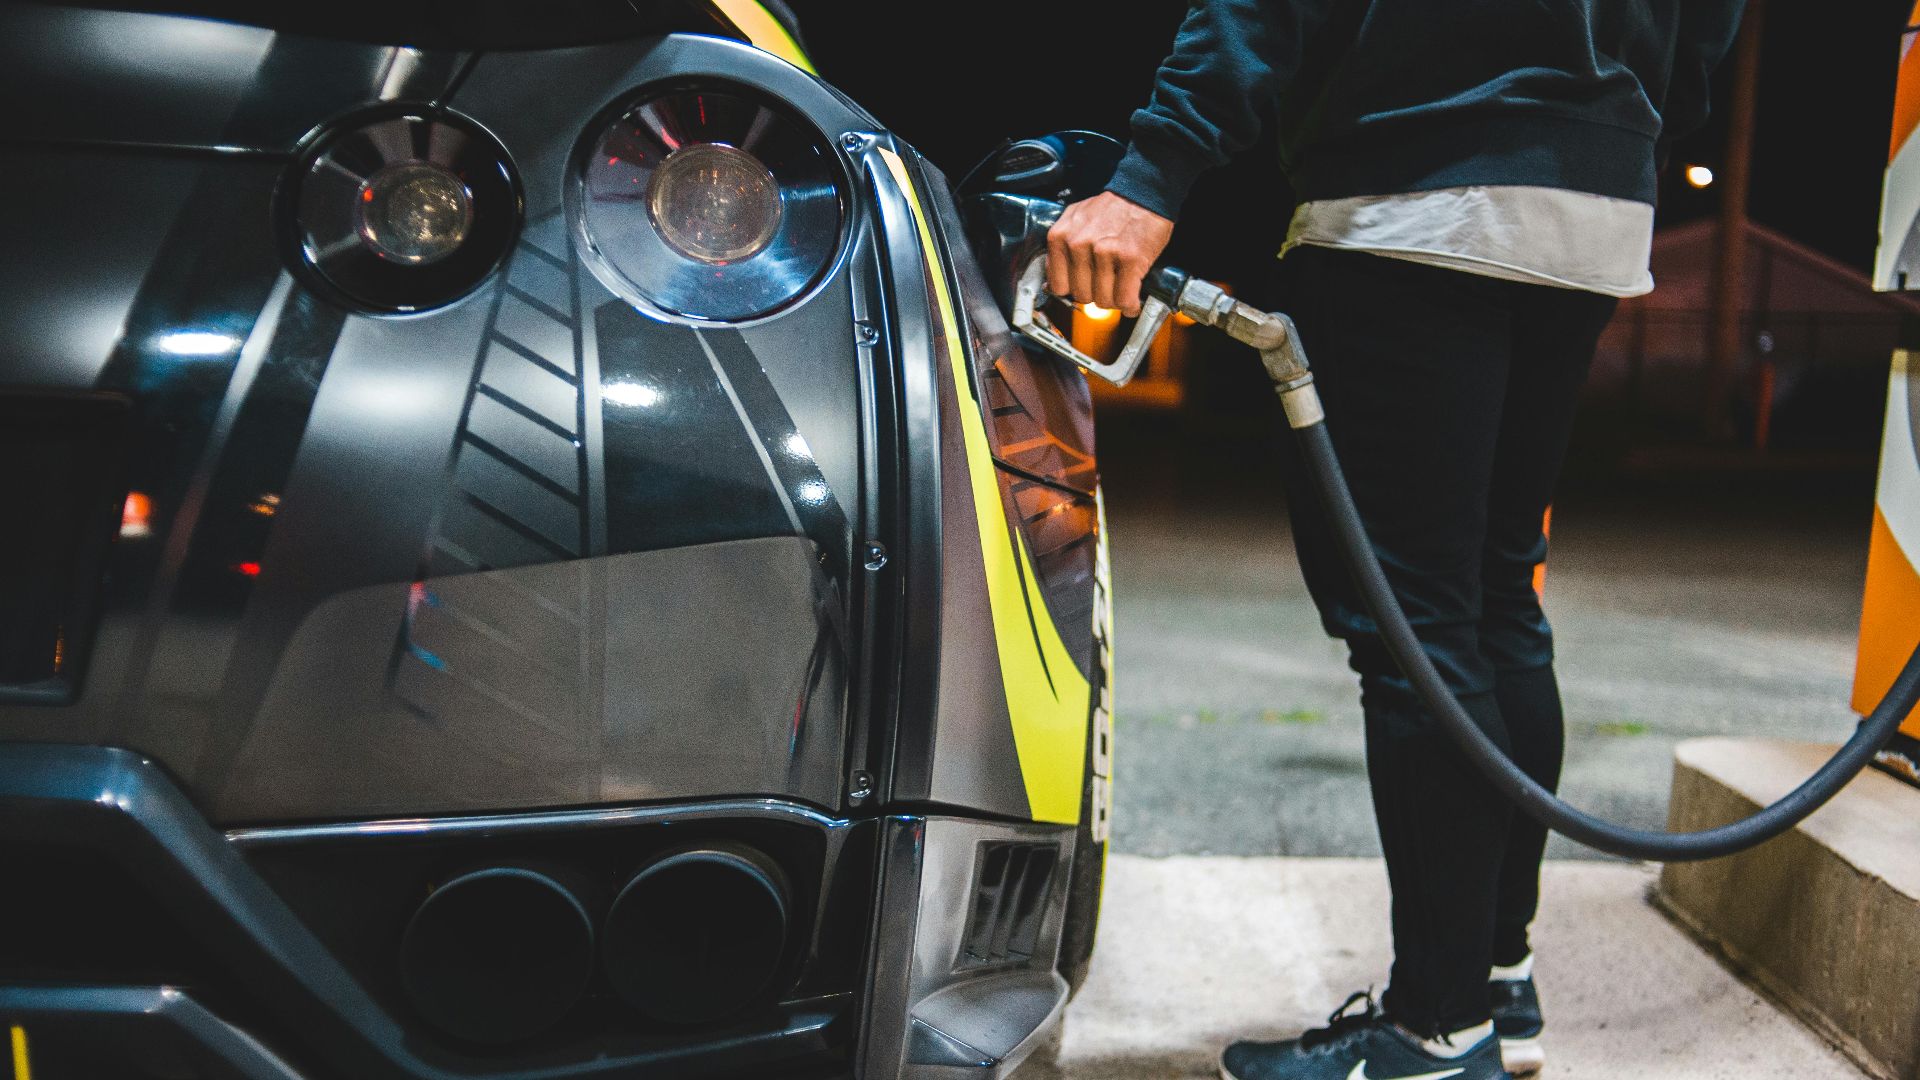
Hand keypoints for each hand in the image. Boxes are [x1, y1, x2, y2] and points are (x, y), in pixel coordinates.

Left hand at [1046, 192, 1174, 317]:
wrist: (1143, 192)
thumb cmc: (1111, 208)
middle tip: (1108, 284)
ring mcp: (1104, 253)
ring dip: (1115, 300)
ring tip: (1121, 288)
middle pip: (1081, 296)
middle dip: (1096, 294)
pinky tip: (1133, 300)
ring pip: (1103, 301)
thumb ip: (1062, 249)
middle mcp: (1078, 245)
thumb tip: (1051, 283)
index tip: (1085, 287)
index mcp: (1060, 237)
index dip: (1074, 290)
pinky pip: (1125, 299)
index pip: (1058, 286)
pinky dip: (1131, 305)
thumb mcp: (1075, 220)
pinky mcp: (1130, 259)